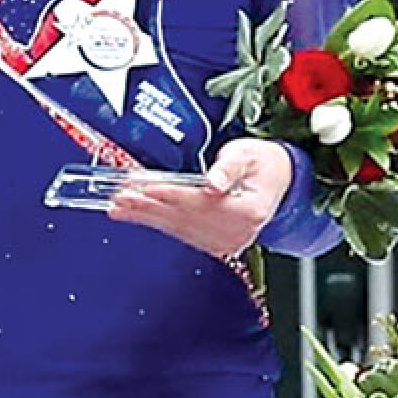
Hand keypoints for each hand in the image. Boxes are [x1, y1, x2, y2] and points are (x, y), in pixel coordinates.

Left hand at [108, 138, 293, 257]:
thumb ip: (229, 166)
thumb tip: (214, 181)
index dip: (169, 194)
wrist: (278, 182)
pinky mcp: (216, 242)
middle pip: (183, 217)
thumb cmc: (262, 165)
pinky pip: (181, 232)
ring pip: (178, 227)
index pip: (199, 202)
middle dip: (148, 205)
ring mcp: (226, 240)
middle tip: (120, 196)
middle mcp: (237, 230)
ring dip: (145, 216)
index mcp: (248, 210)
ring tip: (119, 206)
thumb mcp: (249, 154)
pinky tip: (137, 215)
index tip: (143, 188)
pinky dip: (156, 222)